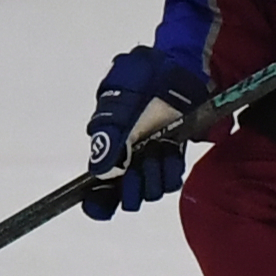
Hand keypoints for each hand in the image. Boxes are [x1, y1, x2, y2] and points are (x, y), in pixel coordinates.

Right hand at [82, 46, 209, 219]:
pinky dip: (170, 172)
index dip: (98, 203)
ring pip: (150, 191)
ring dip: (154, 178)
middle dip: (133, 188)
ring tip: (158, 153)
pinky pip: (171, 180)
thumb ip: (109, 136)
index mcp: (107, 148)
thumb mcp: (119, 104)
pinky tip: (170, 154)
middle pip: (126, 196)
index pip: (98, 188)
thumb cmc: (142, 80)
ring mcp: (150, 157)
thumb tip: (99, 171)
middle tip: (139, 170)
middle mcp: (128, 158)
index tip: (102, 206)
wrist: (177, 69)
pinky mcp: (172, 155)